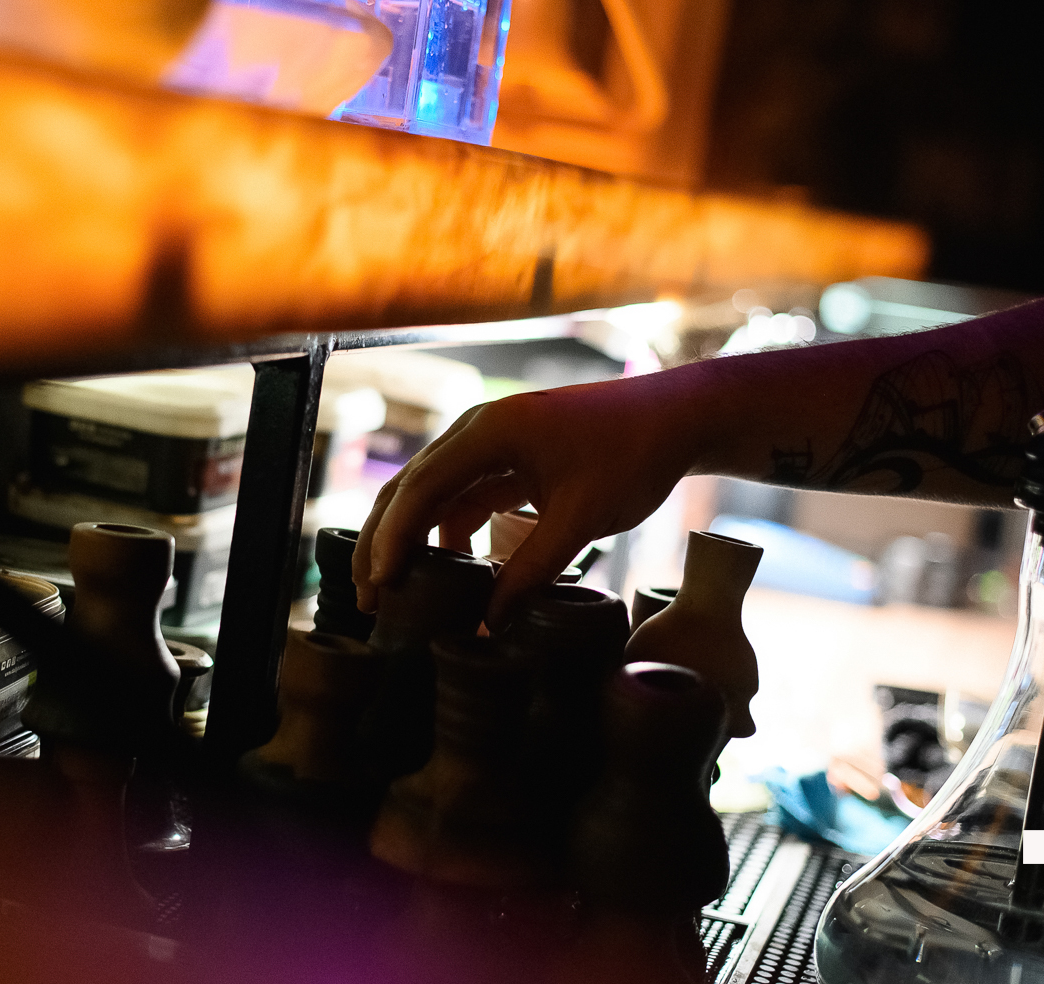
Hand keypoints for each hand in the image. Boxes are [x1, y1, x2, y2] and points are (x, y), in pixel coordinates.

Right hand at [352, 369, 716, 628]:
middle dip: (383, 541)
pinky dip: (449, 533)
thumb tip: (490, 623)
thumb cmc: (634, 455)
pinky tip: (450, 573)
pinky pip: (464, 497)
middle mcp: (479, 431)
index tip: (379, 582)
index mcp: (490, 431)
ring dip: (412, 540)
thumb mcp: (583, 518)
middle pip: (412, 488)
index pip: (422, 487)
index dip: (393, 536)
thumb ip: (534, 569)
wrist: (677, 419)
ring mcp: (493, 444)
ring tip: (394, 592)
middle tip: (366, 596)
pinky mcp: (510, 461)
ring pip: (434, 495)